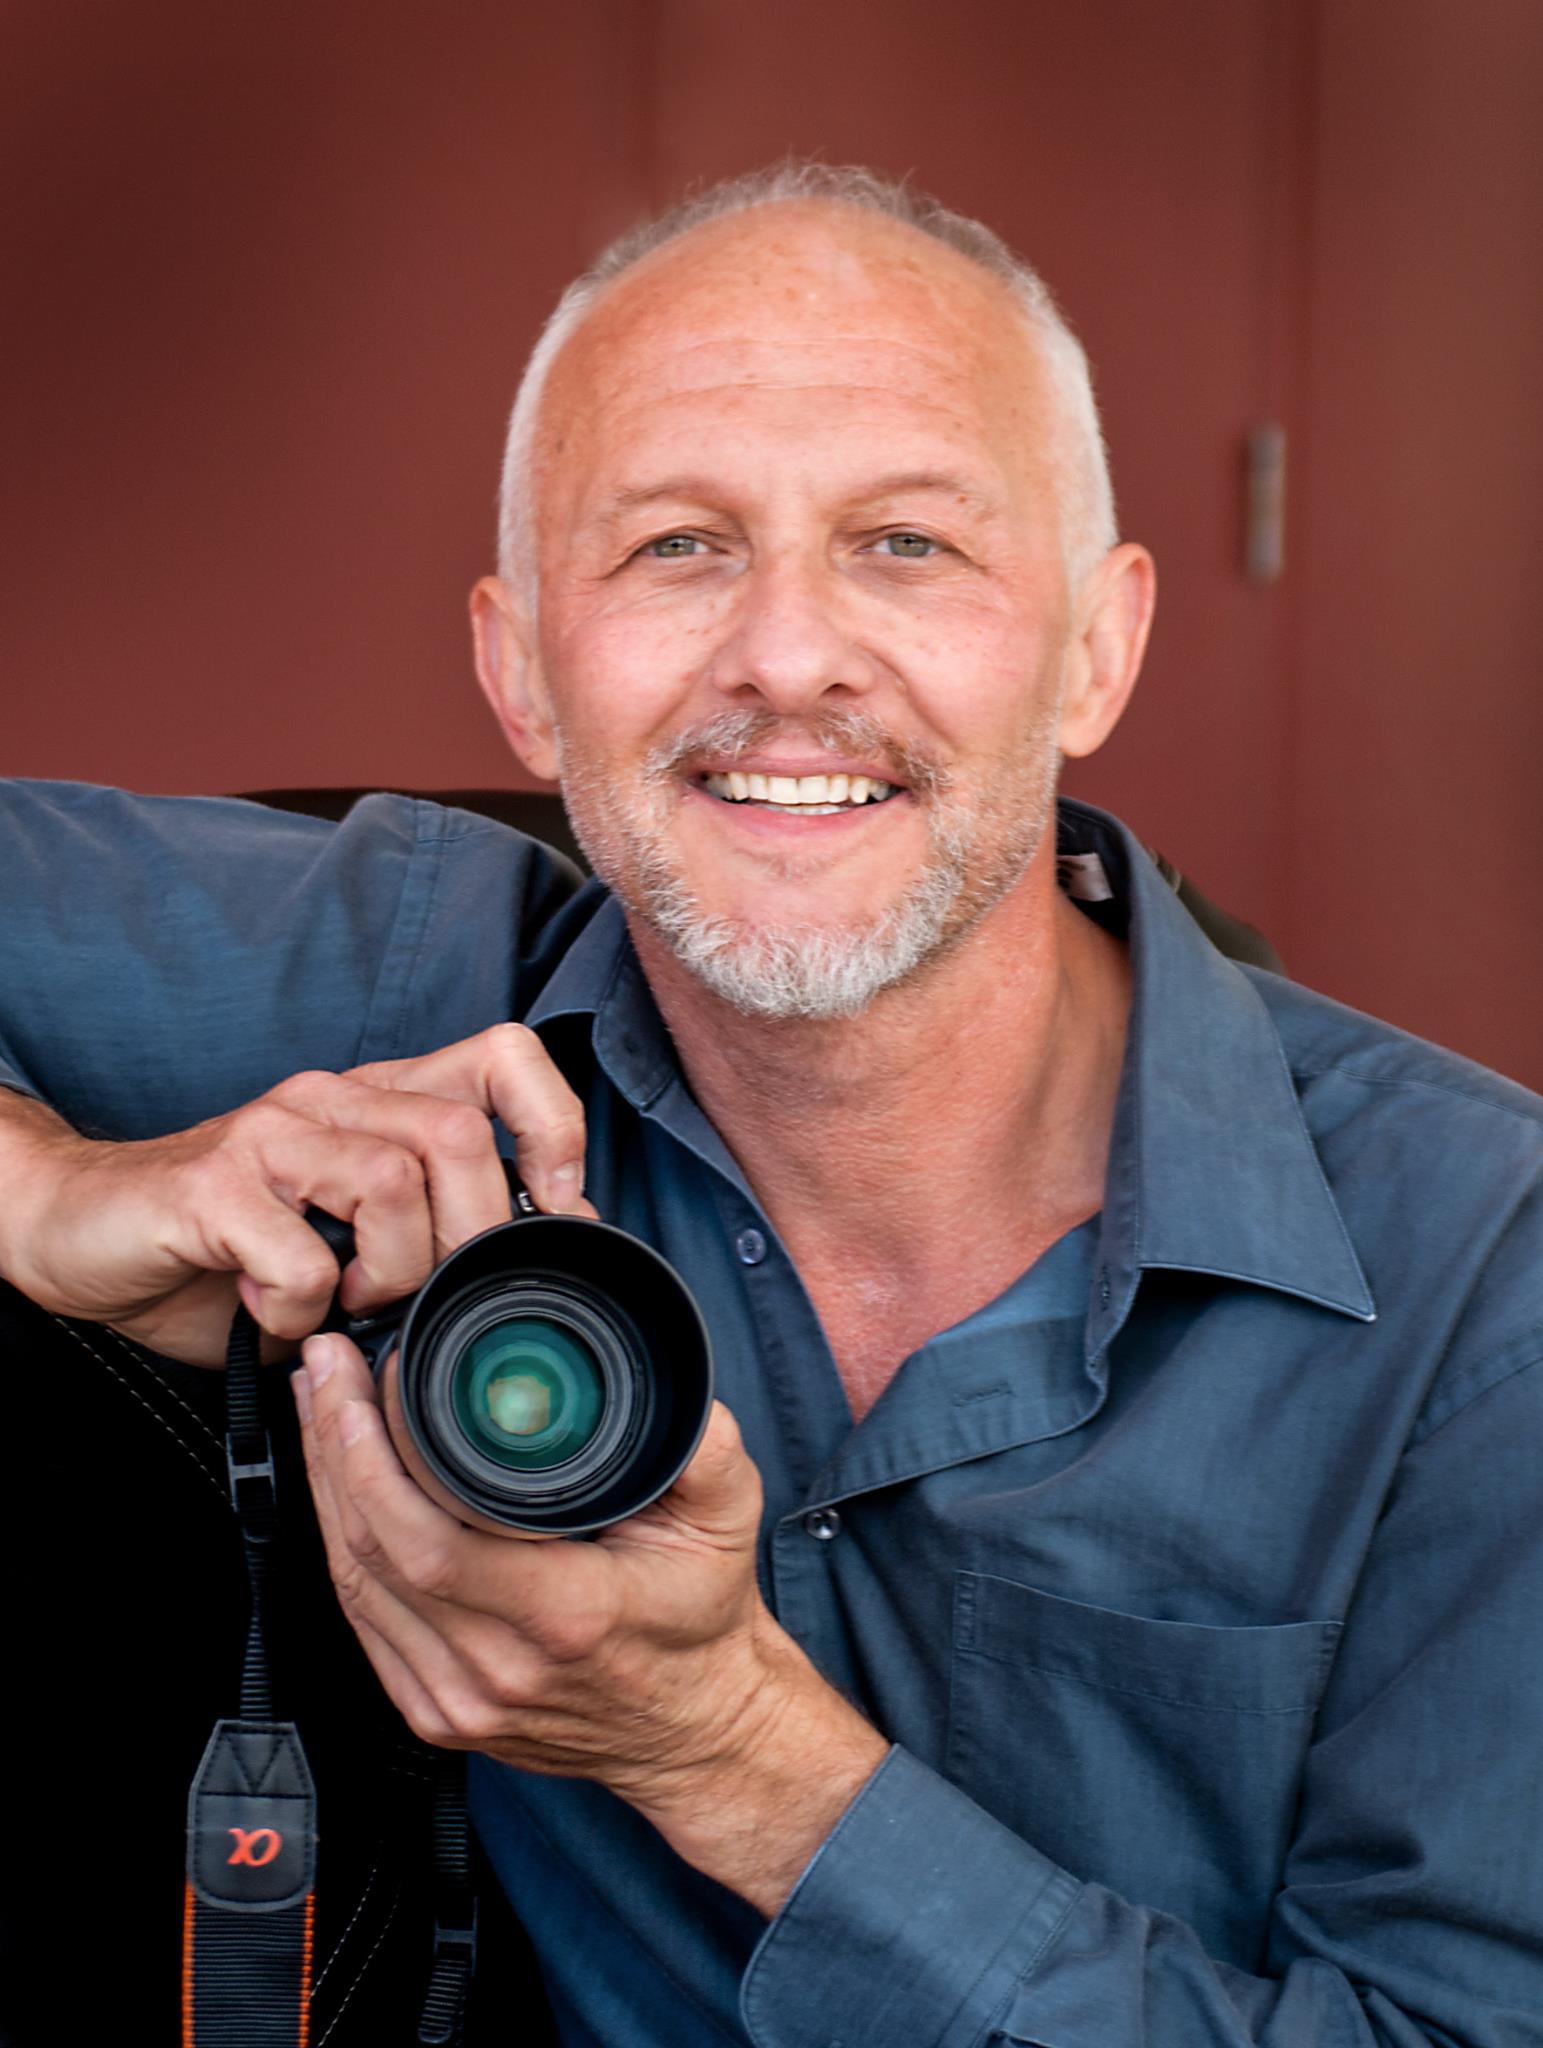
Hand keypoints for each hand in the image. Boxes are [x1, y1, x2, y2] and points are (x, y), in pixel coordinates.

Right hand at [0, 1024, 595, 1363]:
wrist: (80, 1233)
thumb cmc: (225, 1246)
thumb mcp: (349, 1237)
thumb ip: (429, 1234)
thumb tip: (531, 1273)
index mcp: (379, 1101)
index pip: (505, 1058)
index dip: (553, 1127)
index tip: (554, 1210)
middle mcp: (331, 1099)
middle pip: (461, 1137)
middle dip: (467, 1240)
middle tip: (421, 1294)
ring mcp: (271, 1133)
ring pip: (394, 1182)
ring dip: (389, 1273)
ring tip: (347, 1303)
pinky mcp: (213, 1185)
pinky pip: (304, 1255)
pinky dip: (304, 1308)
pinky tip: (277, 1314)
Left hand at [294, 1332, 889, 1915]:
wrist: (696, 1729)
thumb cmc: (703, 1622)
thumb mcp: (729, 1522)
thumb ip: (704, 1453)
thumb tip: (679, 1399)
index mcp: (565, 1617)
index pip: (431, 1541)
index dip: (380, 1457)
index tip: (376, 1380)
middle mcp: (499, 1670)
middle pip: (373, 1552)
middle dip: (336, 1447)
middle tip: (327, 1368)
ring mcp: (459, 1702)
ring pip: (354, 1585)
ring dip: (326, 1486)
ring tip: (320, 1406)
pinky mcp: (436, 1714)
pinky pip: (363, 1621)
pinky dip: (340, 1543)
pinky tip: (335, 1486)